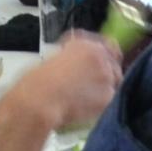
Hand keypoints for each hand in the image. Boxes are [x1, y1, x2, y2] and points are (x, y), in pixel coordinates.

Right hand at [0, 34, 121, 150]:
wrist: (40, 101)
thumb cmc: (36, 81)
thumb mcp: (54, 58)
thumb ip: (72, 56)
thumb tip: (77, 63)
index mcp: (85, 44)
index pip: (109, 44)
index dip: (105, 53)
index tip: (98, 61)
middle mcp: (101, 57)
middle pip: (114, 63)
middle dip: (105, 71)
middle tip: (91, 82)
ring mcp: (108, 77)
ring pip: (115, 82)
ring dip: (105, 87)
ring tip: (88, 97)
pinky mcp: (109, 97)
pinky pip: (110, 99)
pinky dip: (102, 102)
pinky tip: (88, 106)